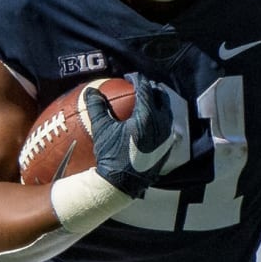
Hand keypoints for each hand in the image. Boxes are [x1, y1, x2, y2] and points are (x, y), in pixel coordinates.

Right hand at [86, 75, 179, 197]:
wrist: (122, 183)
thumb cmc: (111, 155)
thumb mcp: (102, 129)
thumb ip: (97, 107)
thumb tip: (91, 91)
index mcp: (147, 116)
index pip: (145, 88)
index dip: (136, 79)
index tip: (128, 78)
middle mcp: (161, 123)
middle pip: (161, 96)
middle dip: (150, 88)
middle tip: (139, 88)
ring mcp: (167, 135)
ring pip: (166, 111)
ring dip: (157, 103)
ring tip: (146, 103)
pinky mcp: (168, 146)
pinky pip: (167, 126)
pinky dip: (160, 119)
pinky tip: (150, 123)